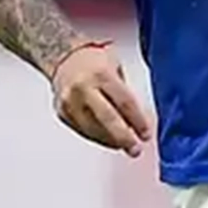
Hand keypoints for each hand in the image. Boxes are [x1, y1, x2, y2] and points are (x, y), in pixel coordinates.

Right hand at [49, 40, 153, 155]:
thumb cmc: (92, 62)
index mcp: (101, 74)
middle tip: (135, 149)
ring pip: (94, 130)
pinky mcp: (63, 113)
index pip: (124, 103)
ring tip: (124, 146)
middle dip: (124, 138)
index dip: (138, 121)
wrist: (63, 58)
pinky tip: (108, 140)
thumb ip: (125, 93)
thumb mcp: (115, 68)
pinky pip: (82, 131)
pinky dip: (98, 138)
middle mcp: (83, 88)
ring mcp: (70, 102)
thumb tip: (139, 119)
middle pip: (108, 119)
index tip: (145, 134)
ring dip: (111, 141)